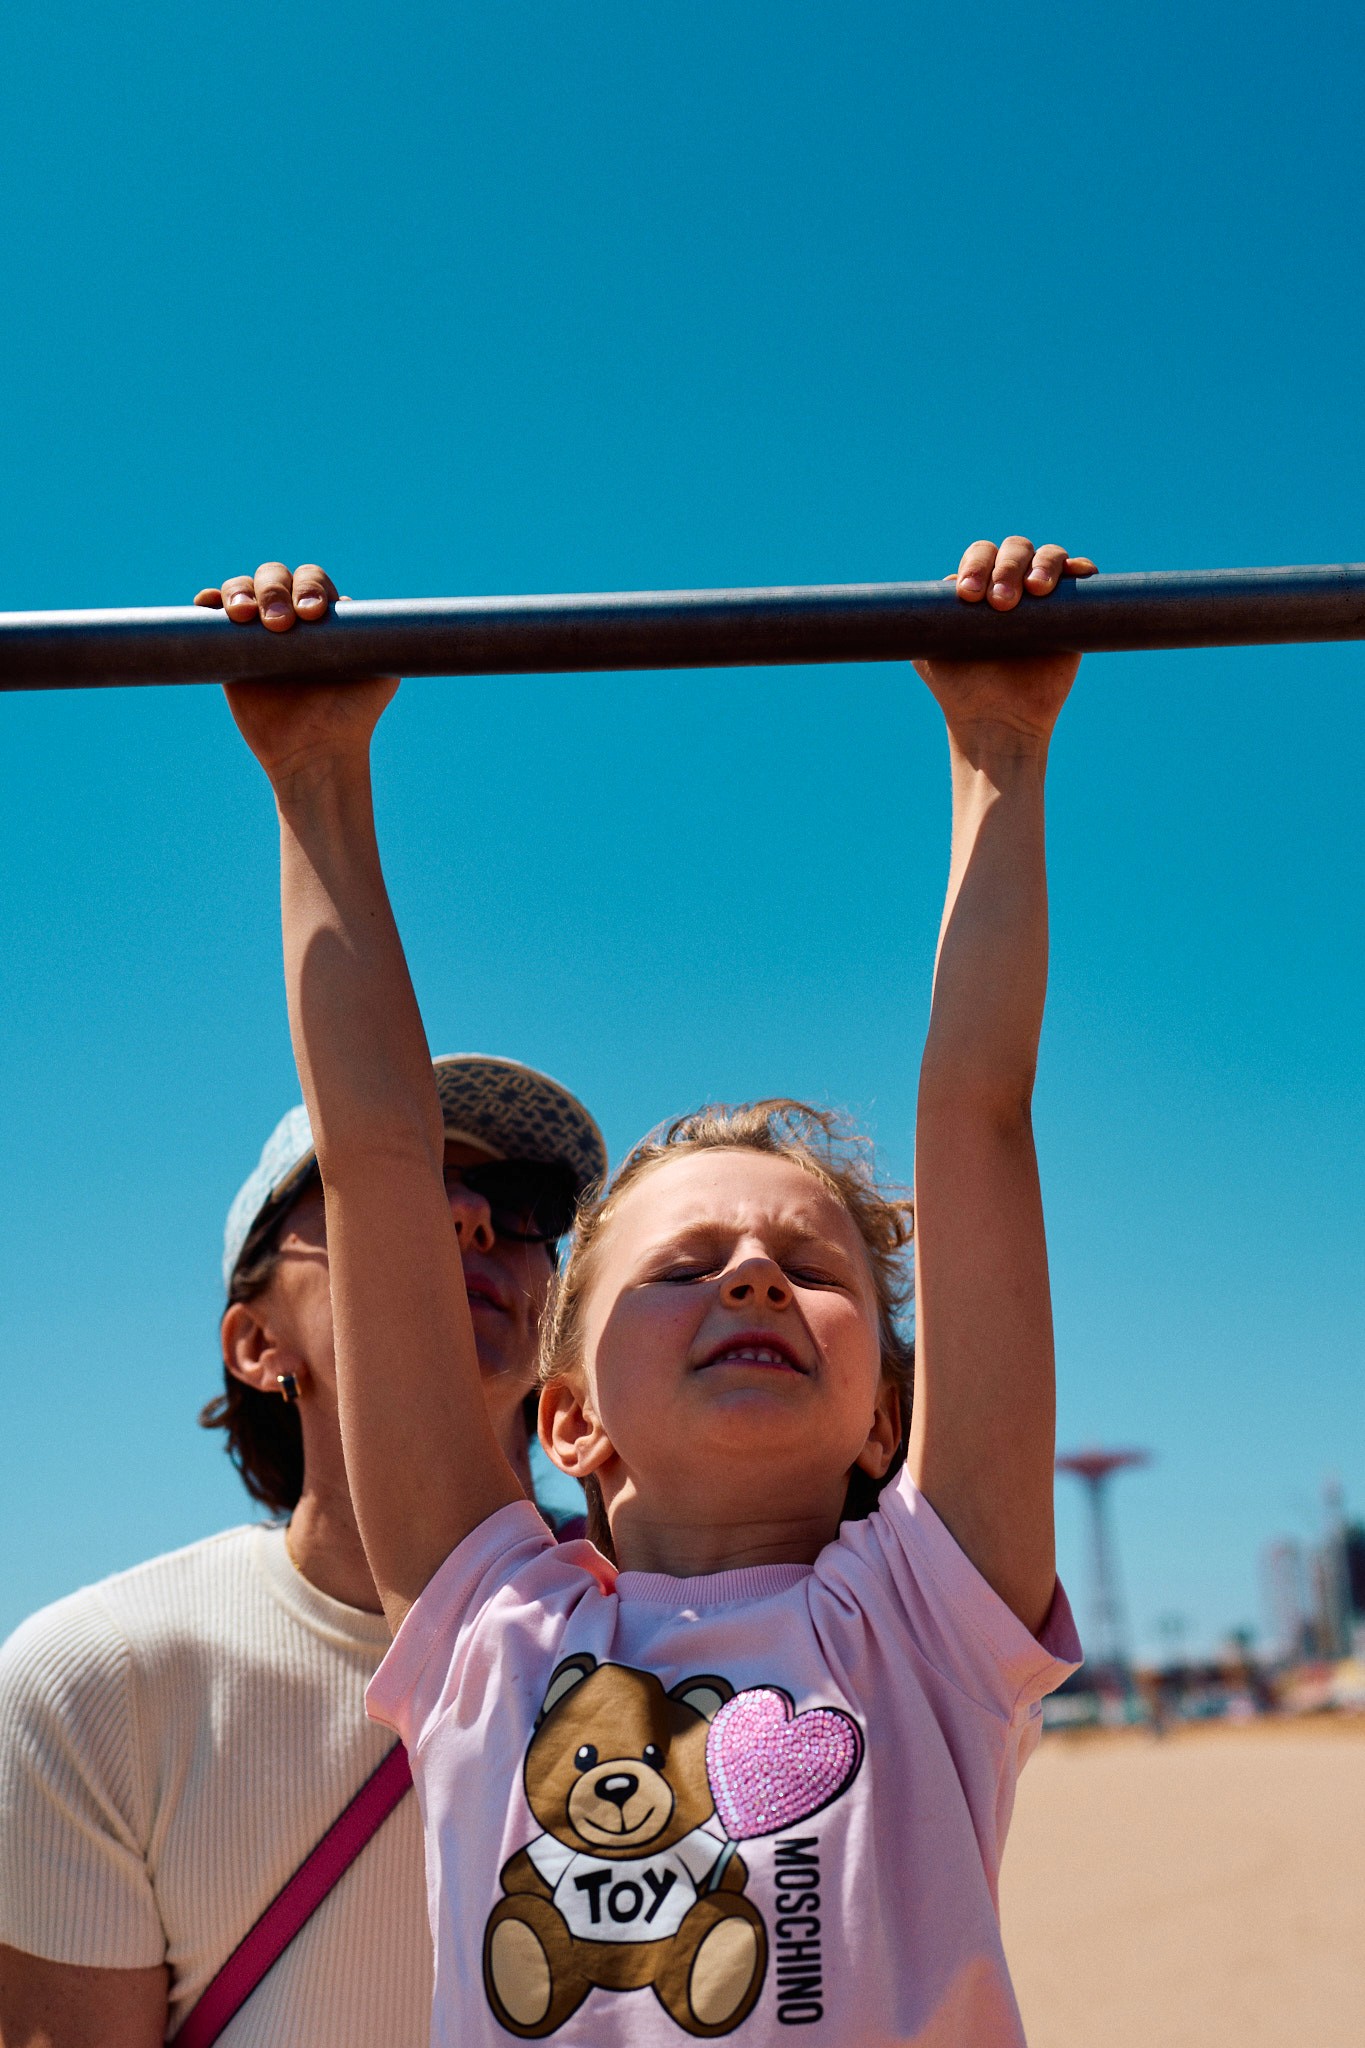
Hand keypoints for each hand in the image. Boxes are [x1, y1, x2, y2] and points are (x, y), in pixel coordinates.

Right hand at [195, 560, 397, 785]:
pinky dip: (207, 602)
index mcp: (323, 616)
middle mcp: (289, 616)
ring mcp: (257, 631)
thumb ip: (379, 642)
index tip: (312, 615)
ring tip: (242, 616)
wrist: (315, 751)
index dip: (308, 587)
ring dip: (238, 591)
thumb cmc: (352, 716)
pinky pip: (212, 615)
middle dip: (274, 590)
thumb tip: (361, 609)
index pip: (311, 580)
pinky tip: (205, 603)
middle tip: (278, 625)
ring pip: (241, 589)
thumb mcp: (381, 677)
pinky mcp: (228, 650)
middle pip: (274, 577)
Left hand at [914, 536, 1096, 748]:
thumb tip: (947, 582)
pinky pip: (1082, 576)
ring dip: (1043, 564)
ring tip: (1035, 591)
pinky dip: (1081, 567)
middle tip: (1001, 603)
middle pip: (1015, 550)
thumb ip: (929, 618)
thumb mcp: (928, 654)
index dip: (977, 565)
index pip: (981, 555)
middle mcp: (1012, 585)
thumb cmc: (960, 689)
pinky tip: (1075, 574)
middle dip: (1006, 568)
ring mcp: (1045, 596)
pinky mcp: (1074, 611)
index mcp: (979, 587)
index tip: (970, 595)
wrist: (997, 722)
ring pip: (1049, 556)